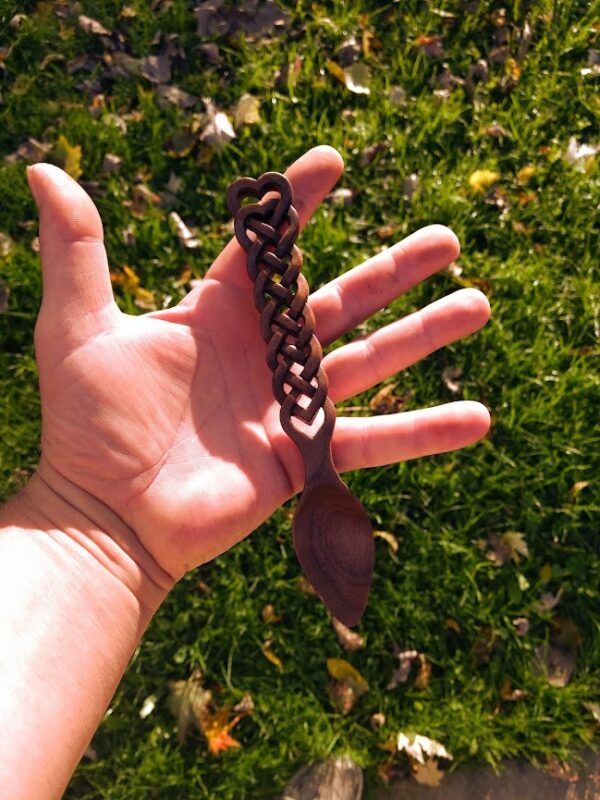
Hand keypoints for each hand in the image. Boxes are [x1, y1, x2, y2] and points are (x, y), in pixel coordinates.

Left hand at [27, 146, 489, 581]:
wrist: (107, 515)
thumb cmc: (85, 424)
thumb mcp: (75, 327)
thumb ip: (76, 251)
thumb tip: (44, 170)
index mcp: (216, 315)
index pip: (269, 249)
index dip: (297, 205)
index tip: (332, 163)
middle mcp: (261, 354)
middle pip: (340, 300)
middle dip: (393, 270)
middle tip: (446, 240)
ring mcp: (287, 405)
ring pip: (370, 361)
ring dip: (425, 335)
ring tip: (476, 304)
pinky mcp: (305, 456)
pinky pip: (375, 440)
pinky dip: (425, 432)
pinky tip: (478, 419)